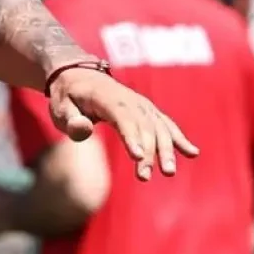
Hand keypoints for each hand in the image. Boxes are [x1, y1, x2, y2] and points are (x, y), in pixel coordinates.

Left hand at [46, 67, 197, 181]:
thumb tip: (82, 129)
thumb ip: (71, 120)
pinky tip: (192, 153)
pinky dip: (179, 139)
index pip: (122, 118)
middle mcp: (129, 99)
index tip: (138, 157)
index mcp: (107, 98)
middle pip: (143, 126)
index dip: (131, 137)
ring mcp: (142, 105)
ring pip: (158, 127)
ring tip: (168, 172)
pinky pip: (166, 125)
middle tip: (145, 176)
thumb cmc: (67, 97)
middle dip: (148, 152)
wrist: (80, 76)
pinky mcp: (148, 111)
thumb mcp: (60, 108)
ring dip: (166, 150)